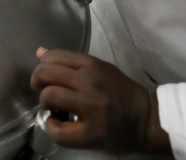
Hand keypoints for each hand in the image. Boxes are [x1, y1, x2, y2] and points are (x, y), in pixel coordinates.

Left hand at [30, 48, 171, 156]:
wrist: (147, 120)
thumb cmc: (122, 93)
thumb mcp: (99, 69)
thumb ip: (70, 61)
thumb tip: (40, 52)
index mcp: (92, 65)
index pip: (52, 57)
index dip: (42, 67)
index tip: (47, 78)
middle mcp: (91, 83)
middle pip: (45, 74)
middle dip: (37, 84)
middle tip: (46, 93)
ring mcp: (92, 108)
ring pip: (49, 97)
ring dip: (46, 104)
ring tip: (55, 108)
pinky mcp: (92, 133)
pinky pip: (58, 130)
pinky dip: (52, 127)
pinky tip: (59, 124)